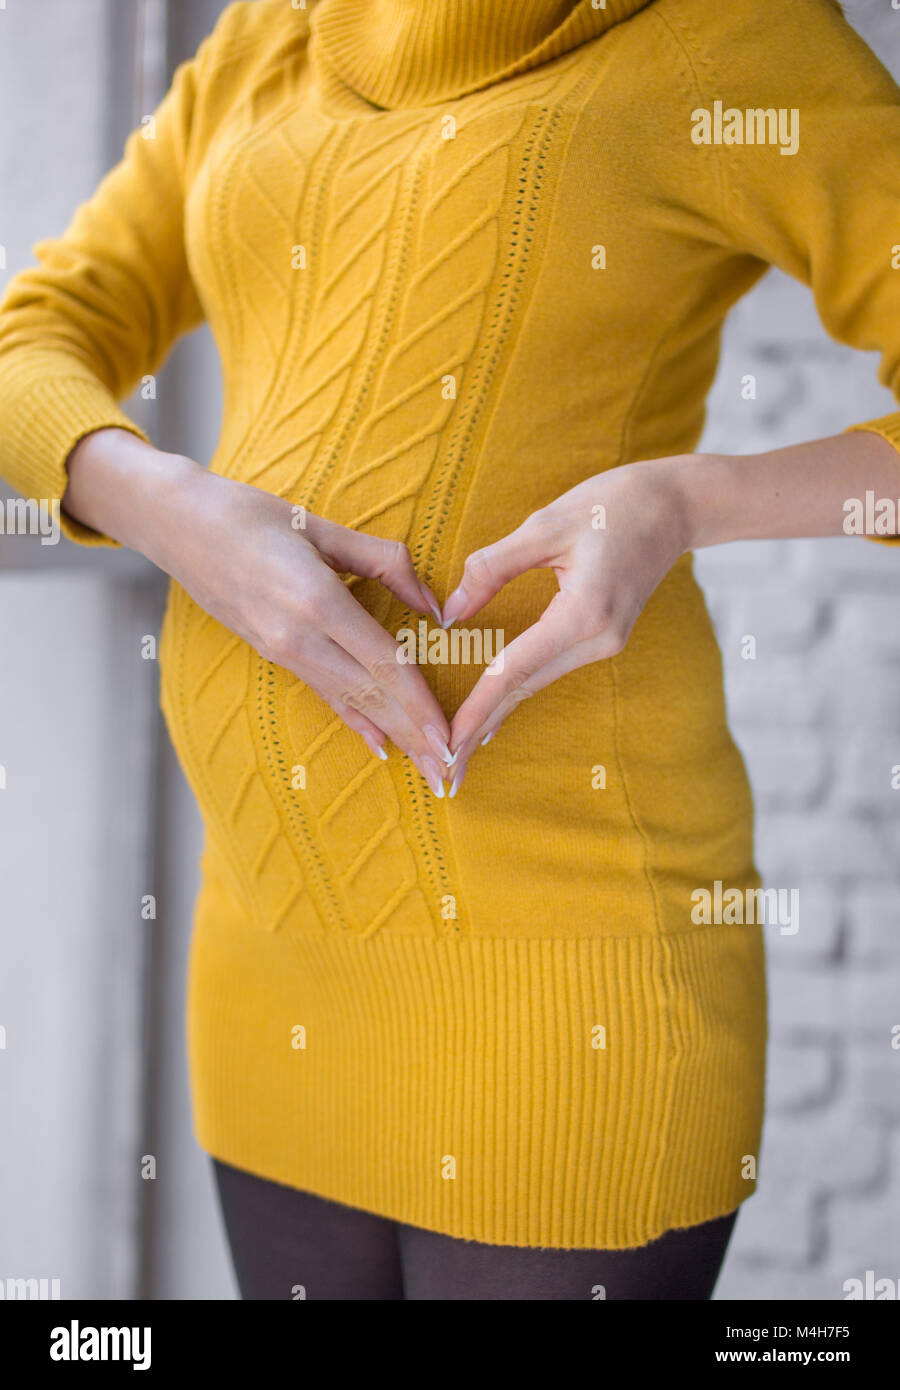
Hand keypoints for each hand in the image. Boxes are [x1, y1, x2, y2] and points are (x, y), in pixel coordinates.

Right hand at [64, 430, 453, 791]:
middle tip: (450, 777)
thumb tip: (432, 603)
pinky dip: (357, 720)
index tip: (449, 736)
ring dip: (394, 736)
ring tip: (425, 771)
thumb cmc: (251, 515)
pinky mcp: (273, 654)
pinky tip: (381, 745)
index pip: (383, 663)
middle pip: (371, 696)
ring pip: (351, 701)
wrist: (177, 525)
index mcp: (315, 601)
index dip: (420, 704)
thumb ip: (384, 562)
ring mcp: (282, 651)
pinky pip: (326, 694)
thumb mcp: (322, 527)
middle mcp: (297, 637)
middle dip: (414, 738)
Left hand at [440, 457, 696, 793]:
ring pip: (537, 683)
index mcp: (584, 612)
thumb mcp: (546, 524)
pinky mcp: (605, 637)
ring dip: (496, 715)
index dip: (477, 709)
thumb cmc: (612, 503)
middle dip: (480, 729)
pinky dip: (517, 691)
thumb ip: (493, 568)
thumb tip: (450, 614)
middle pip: (525, 689)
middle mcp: (599, 639)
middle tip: (443, 772)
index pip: (515, 670)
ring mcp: (606, 642)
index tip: (448, 745)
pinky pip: (550, 670)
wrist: (677, 504)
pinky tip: (493, 714)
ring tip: (457, 750)